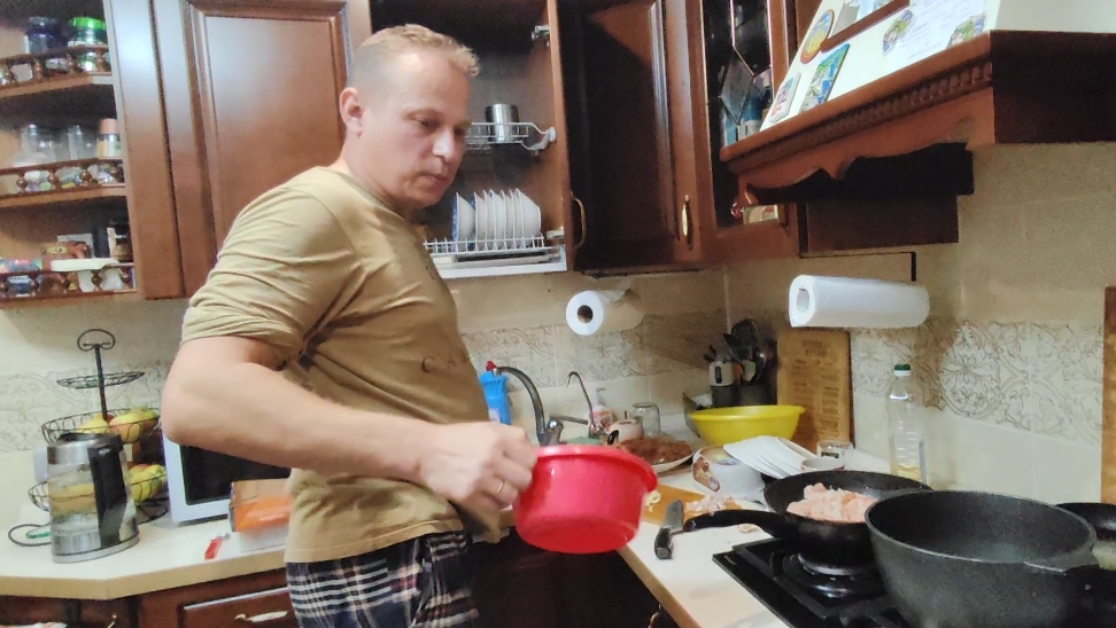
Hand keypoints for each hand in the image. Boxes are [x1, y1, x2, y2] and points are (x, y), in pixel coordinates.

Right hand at [417, 422, 536, 511]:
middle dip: (521, 481)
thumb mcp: (488, 428)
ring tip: (500, 488)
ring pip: (511, 496)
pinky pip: (495, 507)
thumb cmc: (459, 438)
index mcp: (499, 439)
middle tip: (512, 479)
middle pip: (525, 479)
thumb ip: (513, 437)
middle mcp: (493, 459)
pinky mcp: (469, 495)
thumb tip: (535, 452)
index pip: (531, 459)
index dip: (528, 464)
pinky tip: (489, 496)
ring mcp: (481, 479)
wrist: (426, 451)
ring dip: (508, 494)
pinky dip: (496, 504)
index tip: (521, 466)